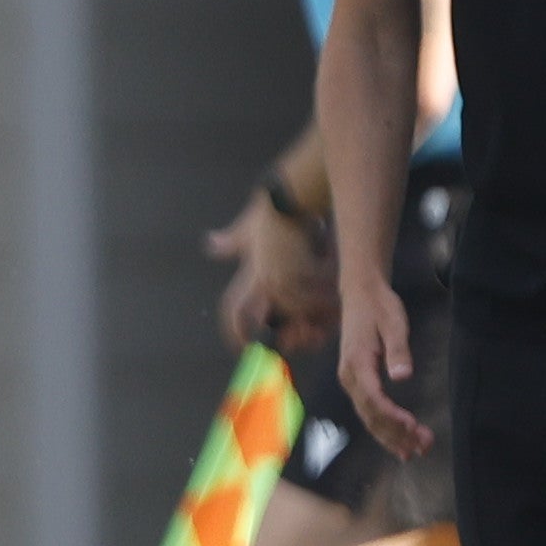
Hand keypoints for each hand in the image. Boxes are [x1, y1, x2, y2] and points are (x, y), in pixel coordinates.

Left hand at [208, 191, 319, 350]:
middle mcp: (264, 283)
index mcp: (250, 276)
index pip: (235, 310)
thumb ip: (231, 241)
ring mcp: (285, 282)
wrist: (293, 197)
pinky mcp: (306, 278)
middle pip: (271, 326)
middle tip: (304, 340)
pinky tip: (334, 303)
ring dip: (314, 322)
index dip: (236, 333)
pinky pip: (319, 306)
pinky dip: (329, 310)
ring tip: (324, 318)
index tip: (244, 349)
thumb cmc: (273, 214)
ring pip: (301, 318)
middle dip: (287, 339)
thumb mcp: (247, 230)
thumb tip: (212, 242)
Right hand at [336, 268, 428, 455]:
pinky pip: (369, 410)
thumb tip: (402, 376)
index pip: (373, 399)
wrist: (360, 293)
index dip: (393, 417)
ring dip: (390, 436)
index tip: (414, 427)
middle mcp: (349, 376)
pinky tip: (399, 439)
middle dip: (395, 434)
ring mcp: (351, 380)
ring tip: (414, 452)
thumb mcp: (393, 323)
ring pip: (368, 416)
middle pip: (370, 414)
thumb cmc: (379, 307)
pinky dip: (384, 427)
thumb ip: (397, 350)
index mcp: (356, 363)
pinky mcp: (357, 381)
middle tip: (422, 447)